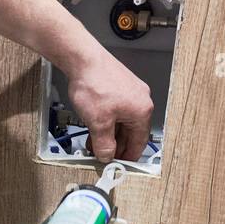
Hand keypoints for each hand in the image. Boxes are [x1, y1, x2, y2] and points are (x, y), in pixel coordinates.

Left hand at [61, 37, 153, 162]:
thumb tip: (107, 155)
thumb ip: (104, 144)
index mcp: (142, 111)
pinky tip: (93, 128)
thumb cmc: (94, 84)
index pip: (139, 142)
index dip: (128, 156)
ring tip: (94, 144)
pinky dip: (106, 122)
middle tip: (103, 156)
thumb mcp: (98, 123)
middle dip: (115, 145)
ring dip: (108, 135)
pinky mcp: (118, 86)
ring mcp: (130, 92)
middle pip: (130, 132)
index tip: (119, 165)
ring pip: (121, 121)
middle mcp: (140, 100)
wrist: (82, 58)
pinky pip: (115, 110)